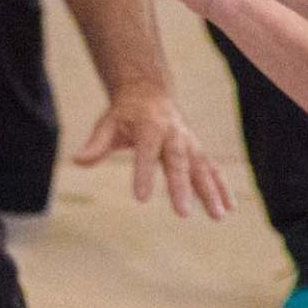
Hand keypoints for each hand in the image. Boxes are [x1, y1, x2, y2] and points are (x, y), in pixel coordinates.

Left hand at [72, 82, 233, 218]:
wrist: (148, 92)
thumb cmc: (125, 113)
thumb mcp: (107, 123)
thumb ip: (96, 144)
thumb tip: (78, 161)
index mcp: (149, 126)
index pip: (146, 152)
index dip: (143, 174)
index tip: (141, 198)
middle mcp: (173, 133)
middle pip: (178, 162)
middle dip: (182, 188)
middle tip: (183, 214)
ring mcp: (189, 141)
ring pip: (202, 167)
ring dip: (211, 192)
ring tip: (218, 216)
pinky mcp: (197, 149)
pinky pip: (211, 169)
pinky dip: (221, 187)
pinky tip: (229, 208)